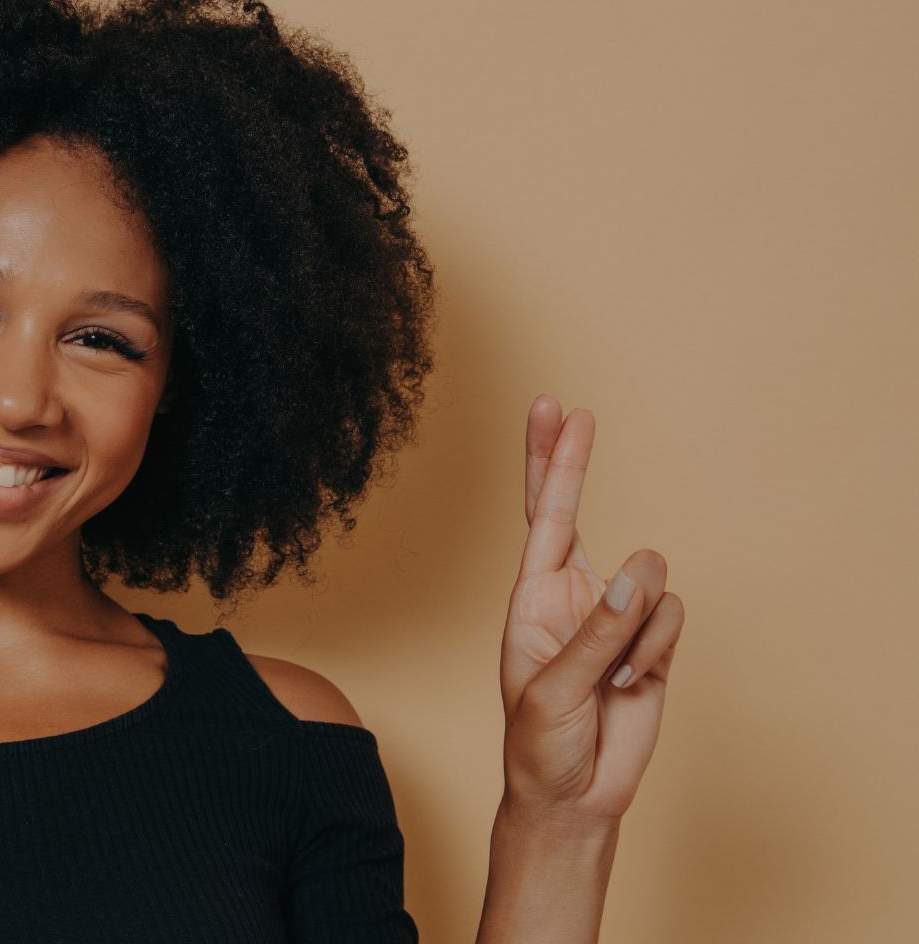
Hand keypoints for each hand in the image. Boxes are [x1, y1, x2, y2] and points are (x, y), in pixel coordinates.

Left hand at [497, 396, 685, 825]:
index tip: (553, 410)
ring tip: (611, 676)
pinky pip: (673, 617)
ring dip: (636, 628)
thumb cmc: (542, 745)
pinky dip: (657, 651)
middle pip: (578, 512)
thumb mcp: (554, 691)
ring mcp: (615, 615)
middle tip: (575, 411)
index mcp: (532, 598)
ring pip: (650, 577)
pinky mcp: (653, 641)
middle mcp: (572, 595)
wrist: (575, 796)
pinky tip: (633, 684)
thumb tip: (635, 579)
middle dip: (574, 463)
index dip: (549, 462)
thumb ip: (596, 634)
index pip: (540, 516)